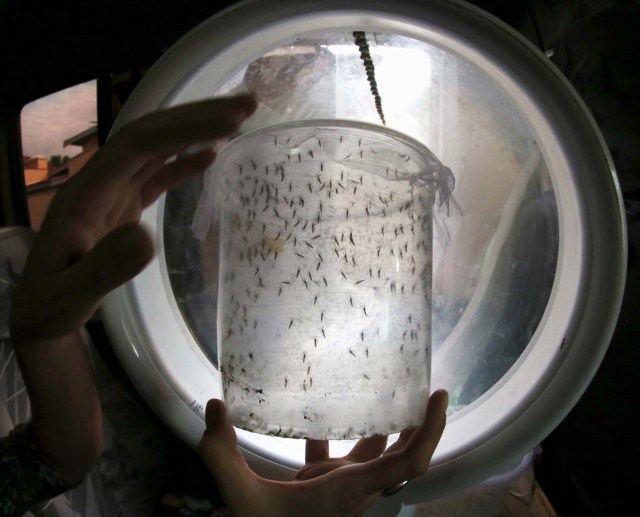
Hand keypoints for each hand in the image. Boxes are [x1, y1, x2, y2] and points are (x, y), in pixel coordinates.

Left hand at [6, 95, 255, 483]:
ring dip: (194, 130)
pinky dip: (183, 160)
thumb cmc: (51, 313)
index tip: (231, 122)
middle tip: (248, 105)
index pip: (140, 145)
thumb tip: (147, 237)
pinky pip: (155, 174)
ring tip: (238, 119)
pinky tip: (210, 155)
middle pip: (151, 134)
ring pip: (155, 149)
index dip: (185, 128)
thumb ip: (104, 269)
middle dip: (197, 115)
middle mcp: (99, 184)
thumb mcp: (70, 299)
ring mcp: (111, 195)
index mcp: (87, 195)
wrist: (41, 321)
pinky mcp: (122, 209)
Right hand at [198, 390, 447, 516]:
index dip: (431, 430)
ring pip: (378, 450)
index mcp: (352, 489)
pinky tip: (322, 411)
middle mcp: (358, 487)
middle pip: (406, 453)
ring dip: (386, 422)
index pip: (409, 462)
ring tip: (383, 383)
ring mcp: (345, 486)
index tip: (439, 395)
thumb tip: (215, 405)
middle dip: (421, 421)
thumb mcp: (241, 499)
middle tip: (421, 381)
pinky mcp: (328, 485)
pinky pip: (345, 453)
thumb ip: (222, 455)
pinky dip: (343, 432)